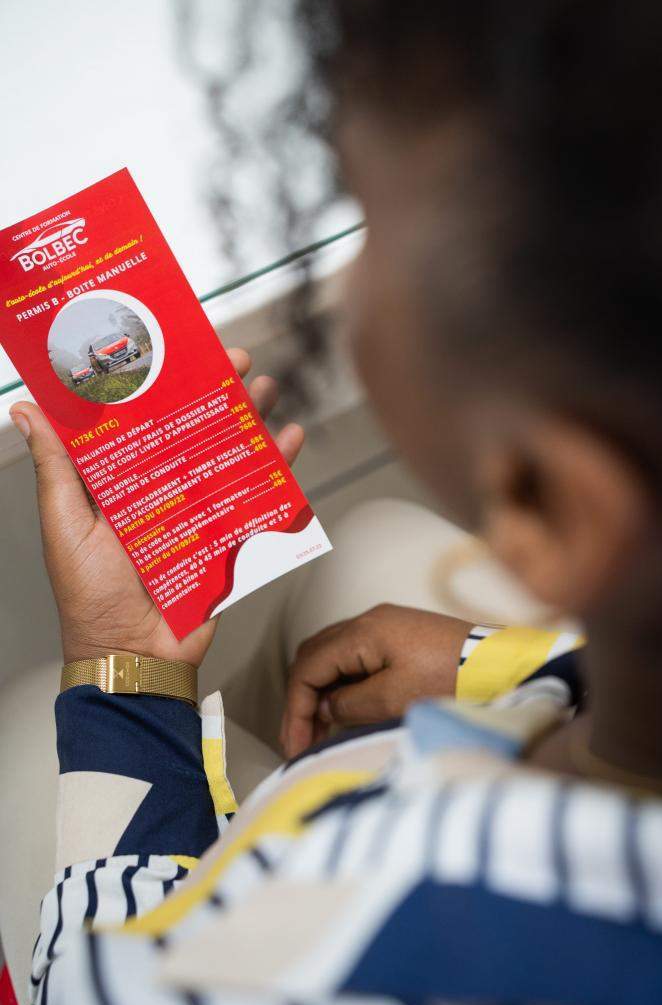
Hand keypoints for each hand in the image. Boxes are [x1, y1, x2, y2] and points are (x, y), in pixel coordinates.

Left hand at [10, 349, 303, 668]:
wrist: (133, 655)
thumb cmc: (90, 597)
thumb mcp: (66, 525)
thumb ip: (56, 468)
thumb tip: (27, 411)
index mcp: (121, 481)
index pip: (144, 419)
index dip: (162, 383)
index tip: (176, 349)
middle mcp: (162, 489)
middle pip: (194, 428)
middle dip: (217, 391)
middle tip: (235, 358)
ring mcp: (199, 512)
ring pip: (229, 454)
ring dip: (251, 419)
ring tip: (267, 388)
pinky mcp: (228, 537)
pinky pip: (256, 496)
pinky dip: (277, 468)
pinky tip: (291, 439)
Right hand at [280, 603, 471, 757]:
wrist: (501, 664)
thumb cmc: (452, 679)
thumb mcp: (395, 699)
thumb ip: (351, 704)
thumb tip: (327, 709)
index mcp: (363, 632)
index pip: (309, 668)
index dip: (296, 709)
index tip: (295, 746)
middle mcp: (370, 621)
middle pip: (314, 656)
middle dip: (302, 699)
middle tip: (300, 740)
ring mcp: (386, 625)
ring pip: (333, 655)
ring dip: (321, 691)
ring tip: (319, 732)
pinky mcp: (401, 636)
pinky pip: (355, 656)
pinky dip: (342, 683)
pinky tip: (345, 711)